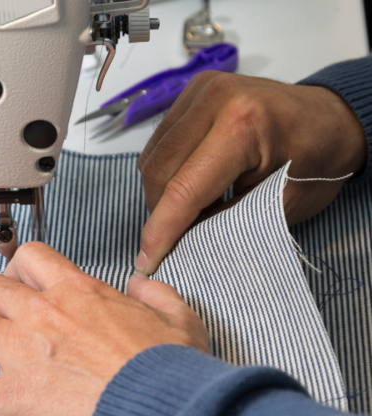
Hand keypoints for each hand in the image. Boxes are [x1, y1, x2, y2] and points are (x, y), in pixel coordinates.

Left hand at [0, 243, 209, 415]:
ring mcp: (20, 354)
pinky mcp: (9, 399)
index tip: (10, 274)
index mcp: (79, 293)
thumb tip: (138, 284)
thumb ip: (156, 294)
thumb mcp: (180, 318)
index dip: (16, 265)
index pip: (32, 261)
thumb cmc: (172, 369)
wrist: (166, 408)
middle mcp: (41, 315)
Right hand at [136, 72, 366, 274]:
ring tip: (184, 211)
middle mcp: (215, 99)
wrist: (331, 119)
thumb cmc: (317, 161)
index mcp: (243, 126)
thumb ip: (225, 224)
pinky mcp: (192, 93)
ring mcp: (201, 91)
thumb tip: (181, 242)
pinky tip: (185, 184)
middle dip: (158, 214)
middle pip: (159, 172)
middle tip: (172, 239)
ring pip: (152, 157)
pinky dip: (164, 171)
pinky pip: (158, 142)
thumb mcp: (277, 207)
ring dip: (158, 193)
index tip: (148, 261)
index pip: (183, 189)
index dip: (160, 231)